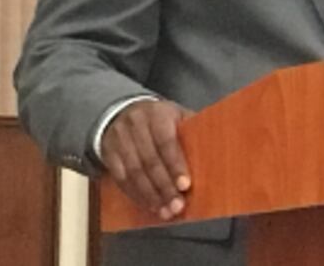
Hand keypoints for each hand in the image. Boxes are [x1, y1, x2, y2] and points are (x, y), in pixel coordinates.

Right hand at [99, 98, 194, 219]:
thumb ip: (192, 131)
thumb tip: (214, 153)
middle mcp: (135, 126)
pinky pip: (121, 179)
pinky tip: (149, 206)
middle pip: (150, 161)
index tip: (185, 186)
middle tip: (177, 206)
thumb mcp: (177, 115)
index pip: (166, 142)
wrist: (122, 112)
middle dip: (164, 187)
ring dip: (150, 196)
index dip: (175, 165)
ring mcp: (119, 140)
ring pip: (134, 173)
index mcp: (157, 114)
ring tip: (165, 212)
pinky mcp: (108, 154)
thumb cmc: (160, 119)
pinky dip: (136, 195)